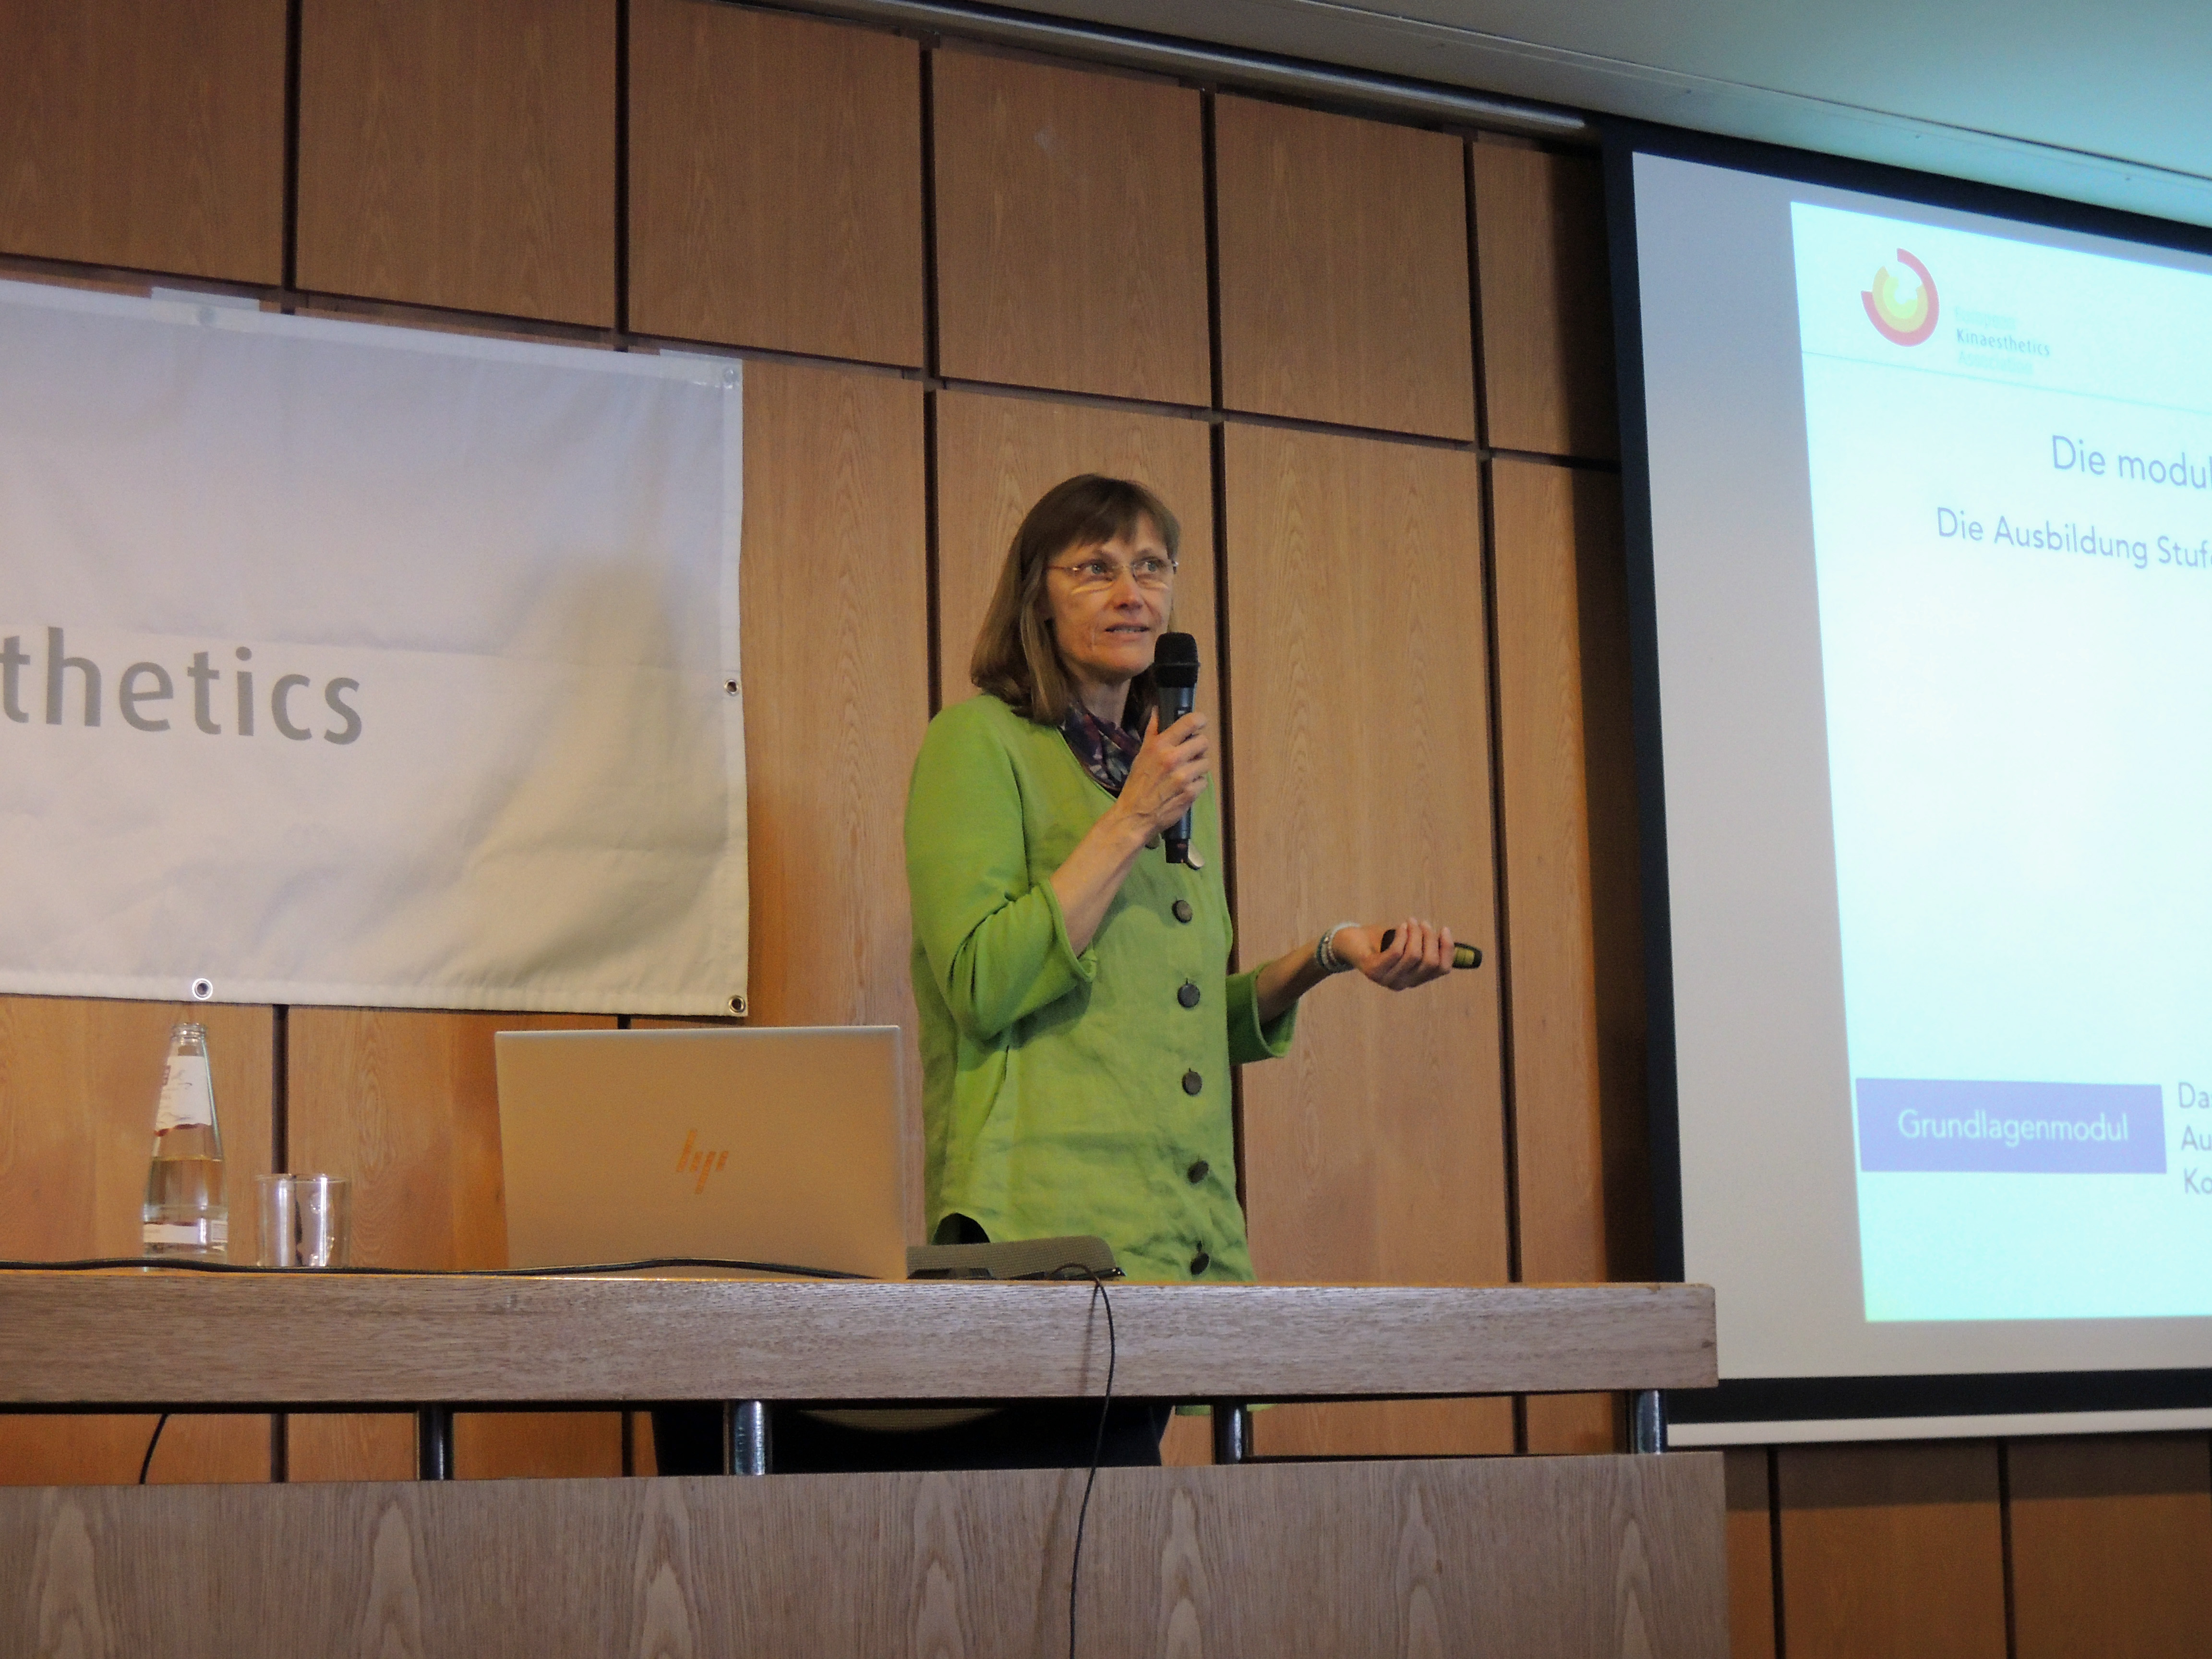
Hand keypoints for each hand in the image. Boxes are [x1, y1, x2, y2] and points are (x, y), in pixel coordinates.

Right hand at [1113, 710, 1211, 838]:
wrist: (1135, 816)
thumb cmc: (1137, 784)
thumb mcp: (1141, 755)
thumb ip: (1152, 732)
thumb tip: (1158, 710)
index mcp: (1160, 745)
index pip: (1190, 722)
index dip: (1199, 720)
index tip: (1199, 724)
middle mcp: (1173, 758)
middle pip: (1203, 742)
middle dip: (1198, 748)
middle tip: (1189, 756)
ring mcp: (1183, 776)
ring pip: (1205, 763)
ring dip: (1198, 768)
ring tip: (1185, 775)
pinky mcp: (1191, 792)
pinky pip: (1204, 782)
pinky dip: (1197, 785)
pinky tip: (1184, 788)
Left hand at [1333, 918, 1455, 989]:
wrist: (1348, 942)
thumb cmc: (1380, 941)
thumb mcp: (1406, 942)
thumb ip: (1424, 943)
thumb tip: (1447, 936)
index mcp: (1415, 978)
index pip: (1442, 969)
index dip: (1448, 949)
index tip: (1444, 929)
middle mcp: (1403, 983)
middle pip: (1430, 962)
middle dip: (1430, 938)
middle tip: (1423, 923)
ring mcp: (1387, 979)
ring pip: (1414, 956)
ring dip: (1415, 934)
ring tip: (1411, 921)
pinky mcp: (1373, 972)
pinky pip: (1396, 953)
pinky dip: (1402, 936)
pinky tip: (1400, 926)